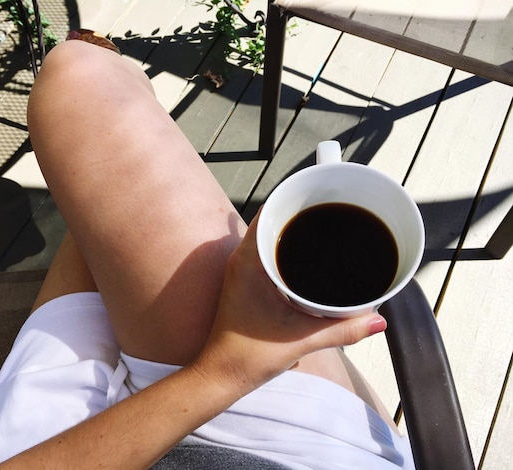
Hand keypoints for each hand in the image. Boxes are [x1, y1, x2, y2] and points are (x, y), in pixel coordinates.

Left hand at [193, 209, 386, 392]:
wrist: (220, 376)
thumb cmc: (246, 356)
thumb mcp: (301, 340)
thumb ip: (343, 330)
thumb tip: (378, 321)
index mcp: (249, 262)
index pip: (269, 212)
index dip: (295, 197)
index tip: (321, 191)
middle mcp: (242, 261)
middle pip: (273, 220)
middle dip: (302, 214)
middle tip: (334, 210)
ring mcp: (243, 271)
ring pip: (271, 238)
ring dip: (296, 233)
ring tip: (328, 230)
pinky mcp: (247, 283)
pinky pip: (270, 255)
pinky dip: (289, 252)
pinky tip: (311, 263)